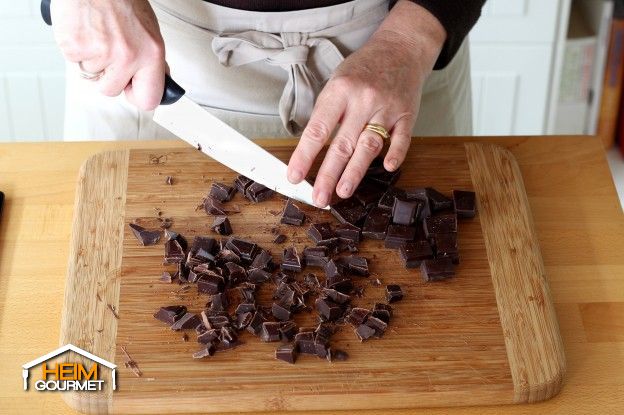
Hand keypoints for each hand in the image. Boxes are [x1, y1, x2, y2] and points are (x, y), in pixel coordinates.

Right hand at [51, 0, 165, 110]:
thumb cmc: (122, 0)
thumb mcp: (149, 30)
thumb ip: (151, 59)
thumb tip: (157, 80)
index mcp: (151, 53)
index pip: (149, 100)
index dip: (137, 96)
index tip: (132, 89)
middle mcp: (128, 56)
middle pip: (112, 91)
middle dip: (108, 76)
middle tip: (109, 50)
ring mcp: (101, 52)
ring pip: (91, 76)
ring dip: (92, 60)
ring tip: (97, 34)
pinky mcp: (75, 47)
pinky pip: (74, 62)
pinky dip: (76, 49)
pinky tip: (84, 30)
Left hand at [286, 0, 445, 207]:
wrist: (401, 49)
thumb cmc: (363, 69)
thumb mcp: (336, 81)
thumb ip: (327, 113)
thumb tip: (311, 149)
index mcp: (339, 91)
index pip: (317, 130)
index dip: (304, 156)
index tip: (294, 176)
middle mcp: (363, 100)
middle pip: (342, 144)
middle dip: (328, 175)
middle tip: (319, 198)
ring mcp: (387, 108)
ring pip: (369, 146)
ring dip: (355, 172)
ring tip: (343, 192)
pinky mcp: (407, 115)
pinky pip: (402, 139)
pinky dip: (396, 154)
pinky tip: (388, 168)